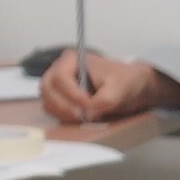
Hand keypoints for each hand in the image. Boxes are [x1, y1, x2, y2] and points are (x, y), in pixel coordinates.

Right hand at [40, 53, 179, 125]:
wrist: (131, 87)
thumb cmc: (125, 80)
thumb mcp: (119, 88)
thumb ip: (104, 100)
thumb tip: (88, 114)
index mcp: (72, 60)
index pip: (61, 77)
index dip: (71, 93)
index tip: (87, 105)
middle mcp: (60, 71)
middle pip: (48, 89)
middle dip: (62, 105)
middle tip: (81, 117)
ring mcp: (58, 86)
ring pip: (47, 101)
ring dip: (62, 113)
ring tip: (83, 119)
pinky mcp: (60, 99)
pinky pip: (53, 109)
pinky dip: (62, 117)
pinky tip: (79, 119)